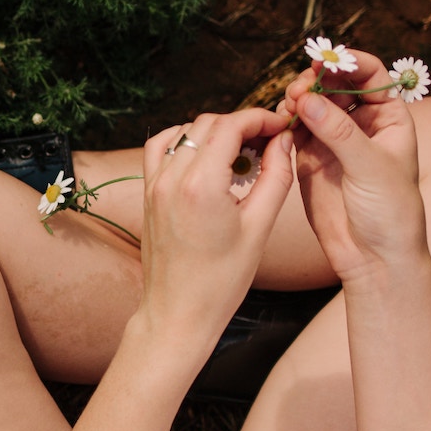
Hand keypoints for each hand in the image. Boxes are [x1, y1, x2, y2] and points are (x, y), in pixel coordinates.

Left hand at [138, 109, 293, 347]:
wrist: (178, 311)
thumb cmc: (221, 280)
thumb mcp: (259, 227)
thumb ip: (276, 176)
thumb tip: (283, 140)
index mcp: (200, 186)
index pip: (230, 126)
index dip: (260, 119)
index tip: (279, 127)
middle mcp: (171, 179)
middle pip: (207, 124)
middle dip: (240, 124)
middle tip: (266, 141)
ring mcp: (153, 185)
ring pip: (183, 132)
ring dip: (213, 132)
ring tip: (239, 153)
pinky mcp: (147, 194)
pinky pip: (159, 150)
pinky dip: (182, 142)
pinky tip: (205, 158)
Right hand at [281, 48, 424, 282]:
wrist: (372, 256)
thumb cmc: (390, 212)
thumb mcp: (371, 167)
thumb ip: (338, 132)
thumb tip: (308, 100)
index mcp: (388, 120)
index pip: (370, 77)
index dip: (349, 64)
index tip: (325, 62)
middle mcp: (360, 127)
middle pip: (335, 88)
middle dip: (316, 83)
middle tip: (298, 89)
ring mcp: (333, 143)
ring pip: (311, 108)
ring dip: (297, 101)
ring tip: (287, 106)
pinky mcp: (310, 161)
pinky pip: (294, 133)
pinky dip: (284, 125)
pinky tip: (279, 124)